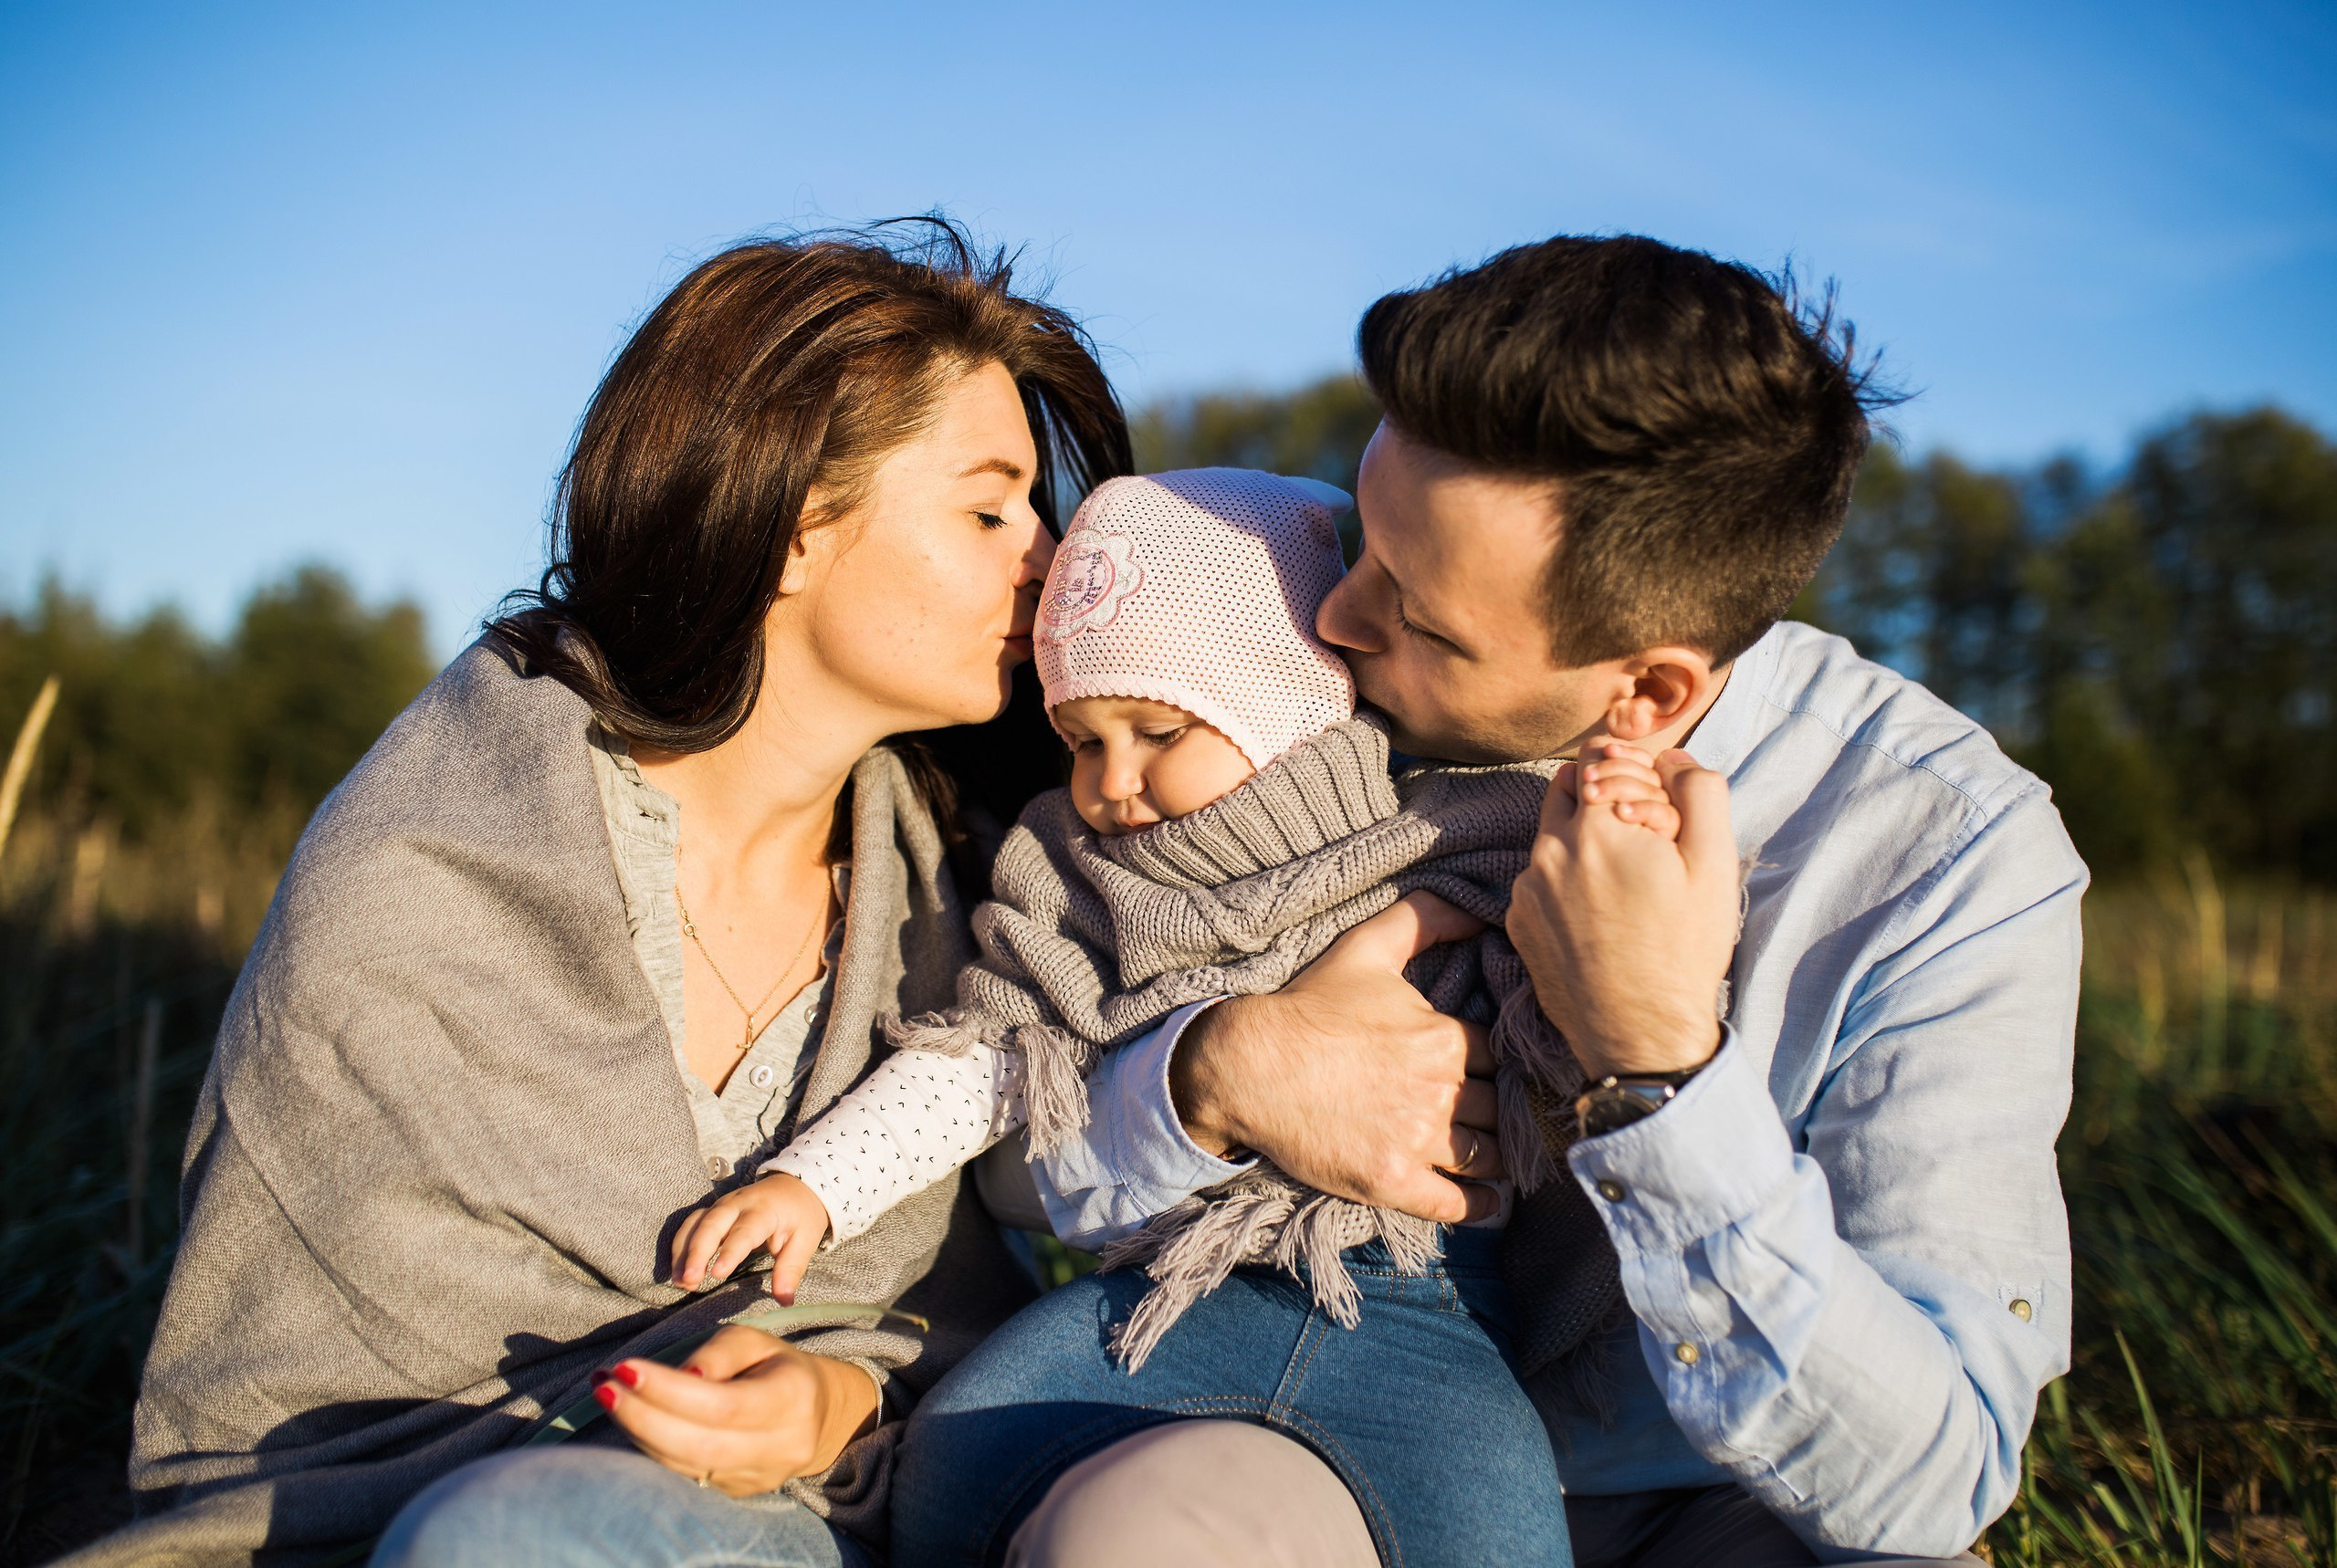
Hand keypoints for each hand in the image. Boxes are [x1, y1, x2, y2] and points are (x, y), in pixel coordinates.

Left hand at [598, 1326, 880, 1496]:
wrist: (814, 1414)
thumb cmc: (775, 1366)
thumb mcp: (753, 1341)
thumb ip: (716, 1354)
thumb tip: (679, 1379)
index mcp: (791, 1400)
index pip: (723, 1405)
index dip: (669, 1392)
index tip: (625, 1368)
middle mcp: (779, 1448)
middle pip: (699, 1446)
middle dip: (641, 1417)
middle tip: (602, 1386)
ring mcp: (756, 1478)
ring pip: (685, 1464)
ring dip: (636, 1431)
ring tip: (605, 1394)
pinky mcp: (735, 1494)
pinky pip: (683, 1473)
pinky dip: (649, 1445)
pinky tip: (628, 1417)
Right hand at [669, 1173, 829, 1300]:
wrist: (795, 1185)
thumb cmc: (801, 1215)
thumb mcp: (805, 1239)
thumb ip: (791, 1269)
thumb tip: (785, 1301)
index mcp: (764, 1210)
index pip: (744, 1232)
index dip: (729, 1252)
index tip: (717, 1274)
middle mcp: (737, 1204)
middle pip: (711, 1224)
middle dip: (697, 1253)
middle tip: (689, 1281)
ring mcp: (721, 1205)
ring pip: (694, 1224)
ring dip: (683, 1252)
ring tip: (680, 1282)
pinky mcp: (711, 1211)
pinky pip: (690, 1225)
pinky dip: (681, 1246)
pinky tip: (678, 1271)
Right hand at [1170, 891, 1502, 1224]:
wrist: (1247, 1065)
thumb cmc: (1307, 1007)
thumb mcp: (1365, 948)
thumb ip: (1424, 919)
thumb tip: (1476, 908)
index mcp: (1442, 1037)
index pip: (1502, 1058)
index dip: (1505, 1066)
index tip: (1503, 1074)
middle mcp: (1439, 1089)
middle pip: (1501, 1109)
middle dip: (1506, 1112)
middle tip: (1510, 1119)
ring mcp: (1416, 1139)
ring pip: (1488, 1156)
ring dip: (1499, 1157)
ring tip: (1501, 1156)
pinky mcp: (1391, 1181)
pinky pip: (1457, 1203)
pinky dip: (1481, 1203)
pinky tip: (1488, 1198)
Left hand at [1507, 741, 1737, 1079]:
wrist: (1641, 1037)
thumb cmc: (1684, 951)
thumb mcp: (1715, 865)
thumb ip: (1700, 792)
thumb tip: (1673, 757)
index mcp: (1598, 826)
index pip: (1597, 753)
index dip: (1630, 768)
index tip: (1650, 801)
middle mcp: (1550, 849)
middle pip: (1568, 786)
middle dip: (1602, 798)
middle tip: (1641, 840)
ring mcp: (1527, 887)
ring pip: (1551, 834)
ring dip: (1581, 841)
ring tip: (1622, 885)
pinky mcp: (1518, 921)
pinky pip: (1538, 879)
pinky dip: (1564, 882)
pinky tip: (1598, 916)